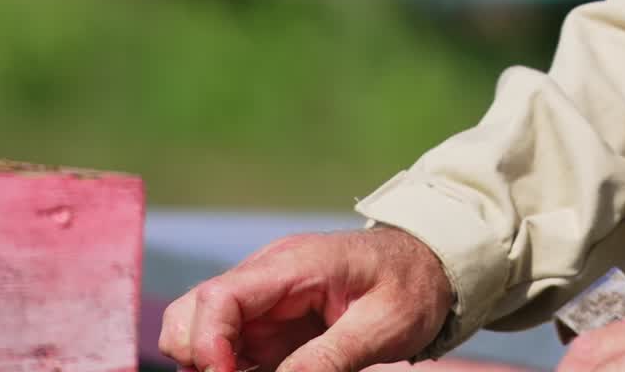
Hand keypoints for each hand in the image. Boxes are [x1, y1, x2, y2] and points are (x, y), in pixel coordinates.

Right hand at [158, 227, 453, 371]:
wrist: (433, 263)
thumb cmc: (412, 286)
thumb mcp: (382, 327)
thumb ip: (328, 360)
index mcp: (293, 265)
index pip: (218, 297)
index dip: (207, 346)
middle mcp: (267, 275)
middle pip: (192, 312)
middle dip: (198, 357)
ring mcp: (265, 297)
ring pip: (200, 330)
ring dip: (212, 365)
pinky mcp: (270, 320)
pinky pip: (228, 347)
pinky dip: (229, 369)